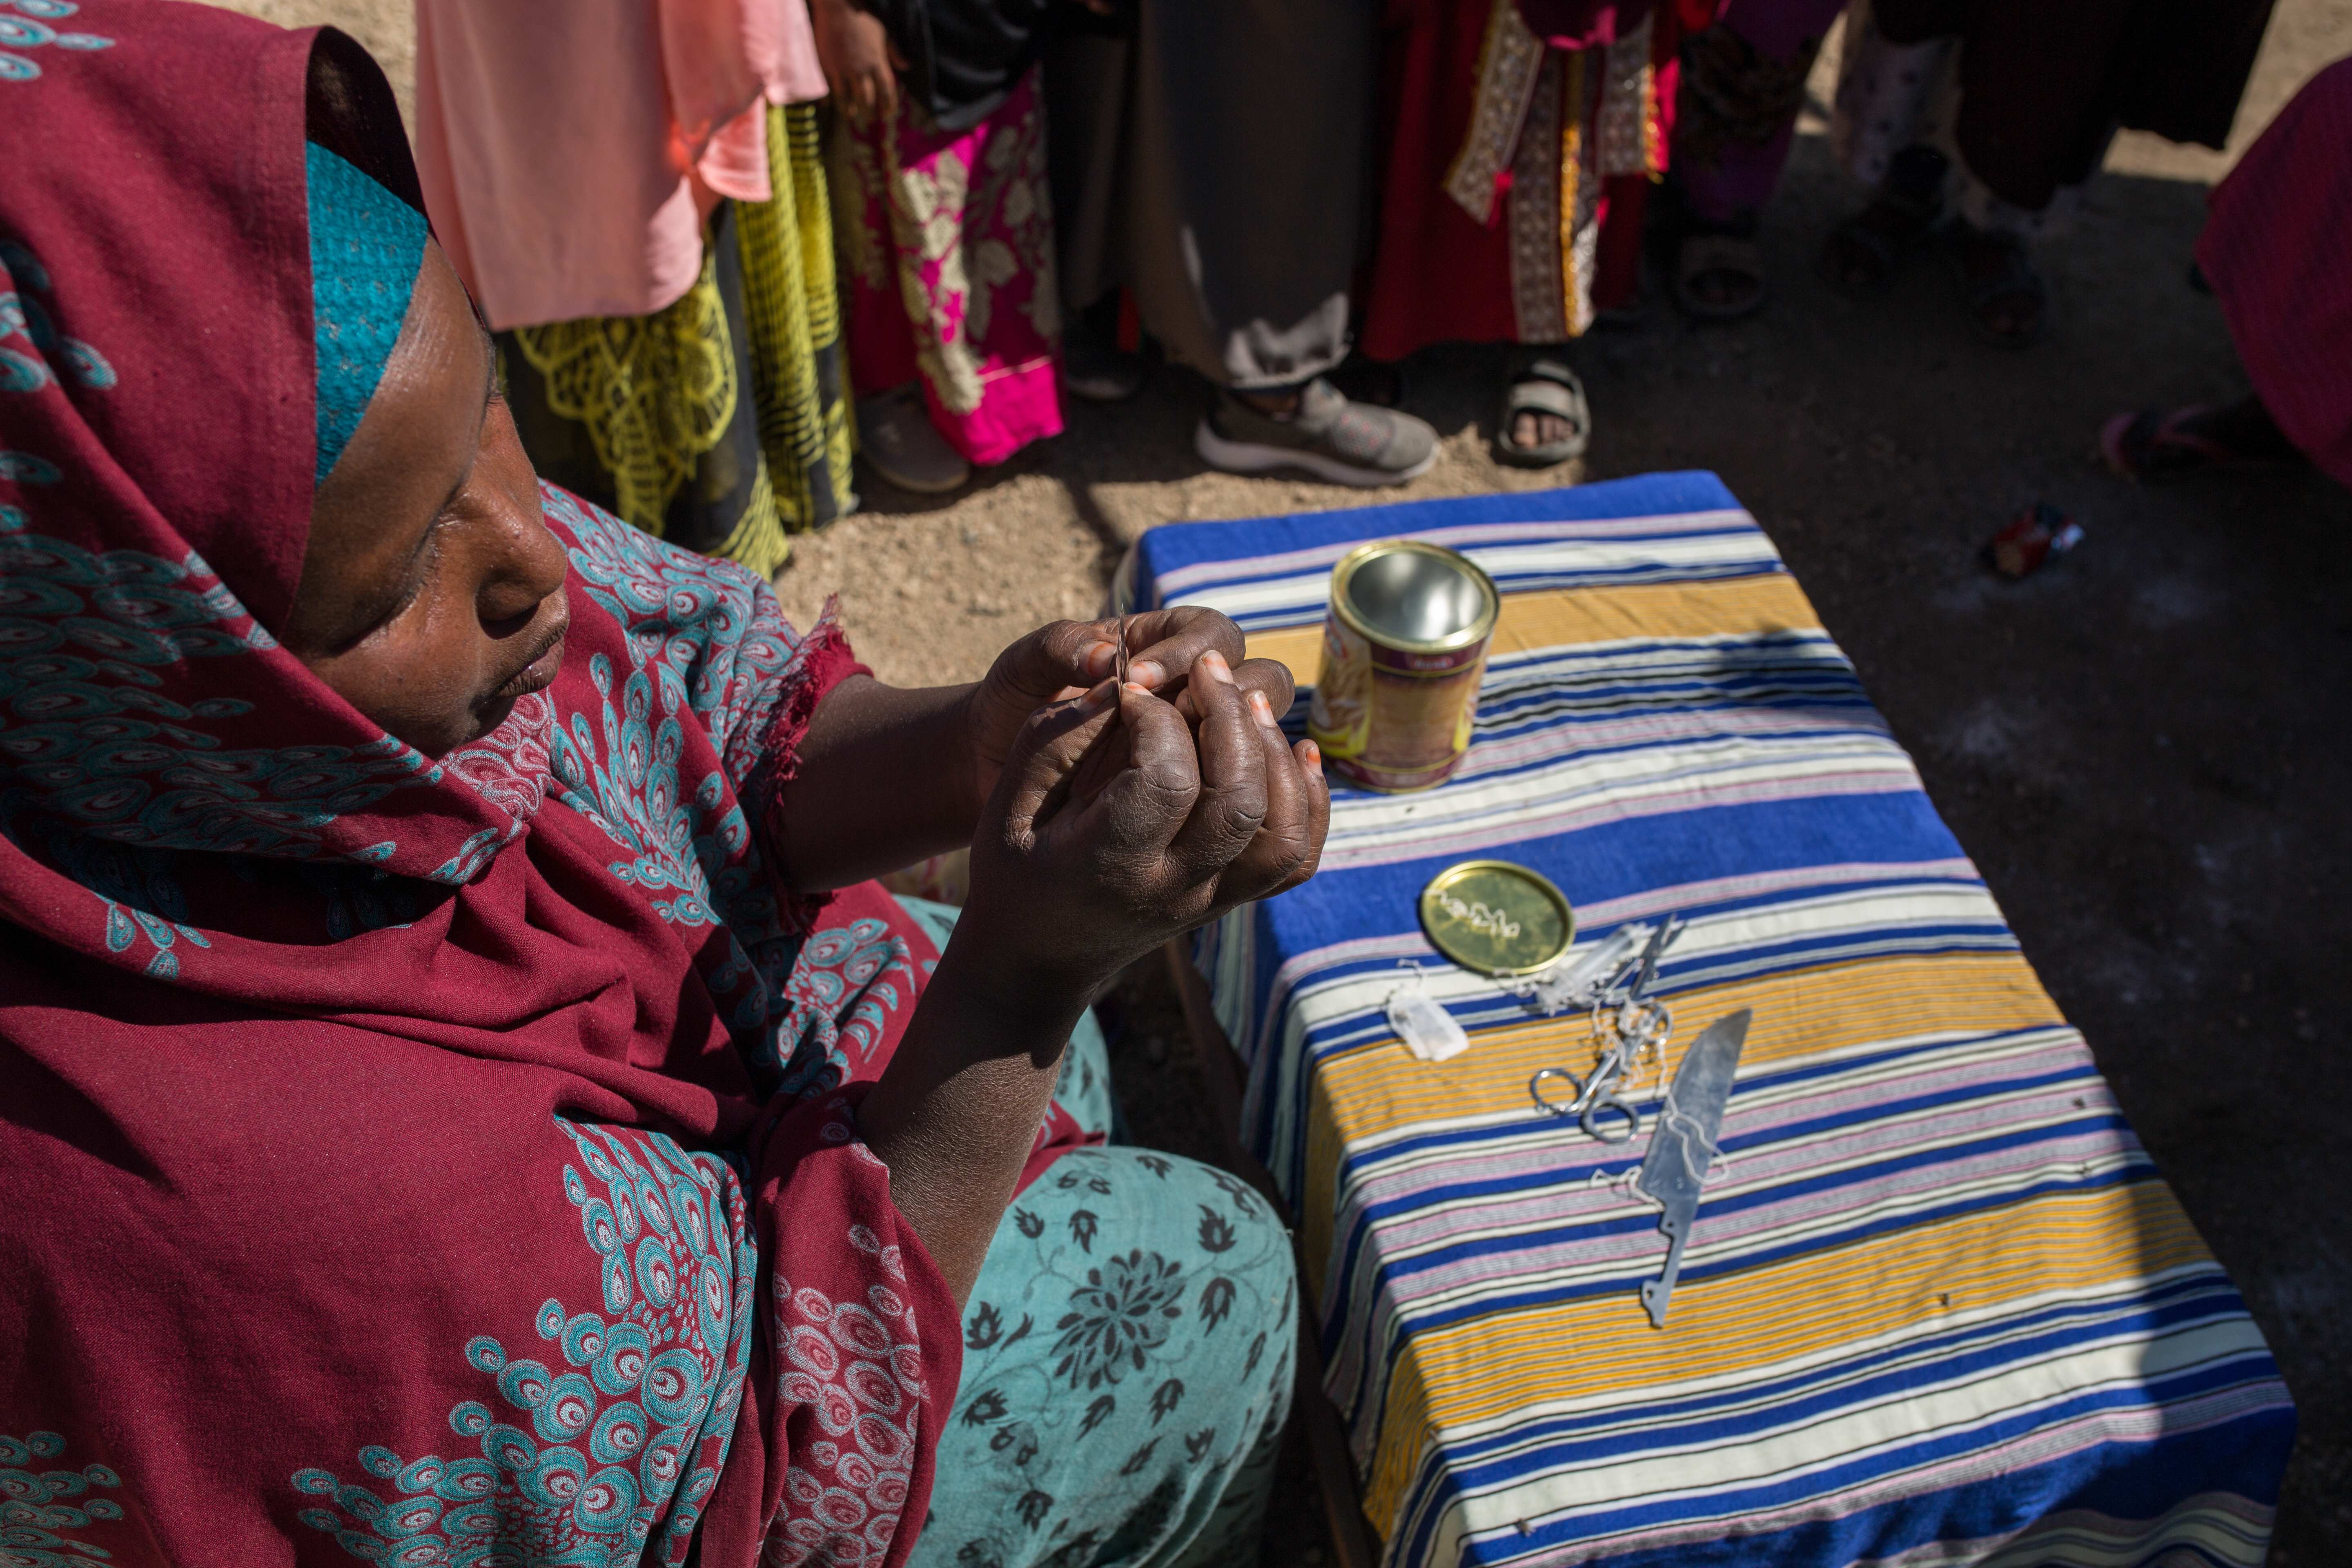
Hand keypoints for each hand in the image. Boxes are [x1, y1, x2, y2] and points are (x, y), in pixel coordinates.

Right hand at [810, 0, 901, 123]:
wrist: (838, 7)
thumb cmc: (863, 17)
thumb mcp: (884, 32)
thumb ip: (895, 52)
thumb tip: (907, 66)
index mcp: (878, 62)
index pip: (887, 90)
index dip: (889, 104)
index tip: (888, 114)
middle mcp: (861, 70)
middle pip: (867, 99)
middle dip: (870, 113)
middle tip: (870, 120)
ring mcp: (843, 70)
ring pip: (847, 98)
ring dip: (850, 111)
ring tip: (851, 117)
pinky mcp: (827, 66)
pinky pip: (828, 89)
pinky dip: (828, 99)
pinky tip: (827, 105)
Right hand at [957, 648, 1329, 1005]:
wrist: (1036, 957)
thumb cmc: (1015, 866)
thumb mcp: (1009, 800)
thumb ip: (1060, 737)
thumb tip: (1124, 680)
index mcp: (1110, 864)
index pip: (1168, 780)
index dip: (1159, 718)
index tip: (1133, 691)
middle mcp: (1173, 888)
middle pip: (1239, 801)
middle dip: (1230, 717)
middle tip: (1205, 667)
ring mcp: (1211, 899)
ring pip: (1281, 830)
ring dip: (1275, 753)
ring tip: (1247, 699)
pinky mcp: (1232, 897)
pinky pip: (1296, 857)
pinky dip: (1309, 798)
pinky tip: (1295, 746)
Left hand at [961, 609, 1297, 822]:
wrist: (992, 770)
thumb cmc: (1009, 706)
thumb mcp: (1021, 670)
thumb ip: (1059, 648)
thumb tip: (1108, 659)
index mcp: (1163, 640)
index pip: (1212, 635)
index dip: (1187, 656)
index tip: (1136, 686)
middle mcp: (1197, 689)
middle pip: (1262, 682)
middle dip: (1225, 707)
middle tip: (1171, 733)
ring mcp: (1205, 744)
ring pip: (1264, 739)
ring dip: (1240, 756)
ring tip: (1186, 780)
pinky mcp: (1201, 796)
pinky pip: (1250, 797)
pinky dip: (1245, 804)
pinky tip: (1200, 824)